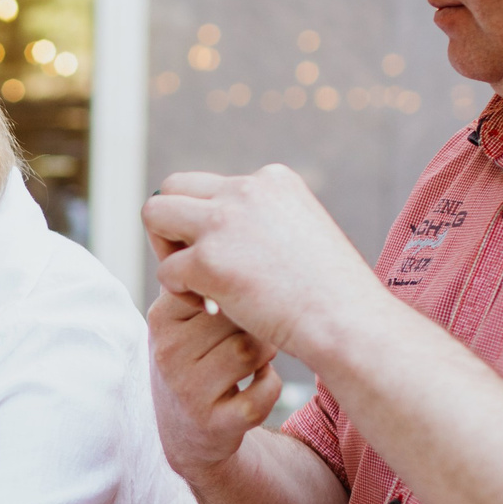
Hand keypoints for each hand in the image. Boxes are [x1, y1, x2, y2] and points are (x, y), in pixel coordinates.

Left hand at [143, 167, 385, 362]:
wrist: (348, 323)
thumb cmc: (333, 295)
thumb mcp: (302, 238)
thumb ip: (262, 227)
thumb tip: (222, 240)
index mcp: (273, 180)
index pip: (213, 187)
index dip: (209, 224)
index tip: (230, 259)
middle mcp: (246, 189)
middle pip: (174, 187)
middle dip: (172, 227)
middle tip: (194, 267)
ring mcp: (224, 222)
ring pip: (154, 214)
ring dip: (165, 251)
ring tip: (193, 284)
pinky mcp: (209, 259)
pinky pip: (166, 270)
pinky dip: (180, 293)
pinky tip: (211, 308)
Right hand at [147, 285, 279, 478]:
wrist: (184, 431)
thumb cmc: (194, 360)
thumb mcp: (182, 320)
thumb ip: (199, 283)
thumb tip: (235, 249)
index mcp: (161, 319)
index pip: (214, 286)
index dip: (239, 294)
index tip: (238, 306)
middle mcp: (168, 354)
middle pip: (237, 318)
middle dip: (256, 324)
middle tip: (250, 335)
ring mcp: (188, 392)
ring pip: (252, 352)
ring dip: (265, 354)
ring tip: (254, 358)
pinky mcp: (214, 424)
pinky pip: (264, 392)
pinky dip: (270, 385)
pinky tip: (256, 384)